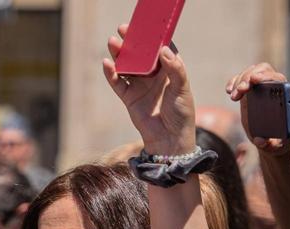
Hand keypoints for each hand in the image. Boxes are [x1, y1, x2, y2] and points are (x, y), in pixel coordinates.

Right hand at [101, 24, 196, 155]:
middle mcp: (153, 76)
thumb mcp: (182, 89)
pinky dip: (111, 74)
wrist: (170, 140)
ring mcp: (140, 86)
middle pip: (140, 55)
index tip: (145, 28)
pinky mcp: (130, 98)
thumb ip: (175, 69)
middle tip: (123, 29)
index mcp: (170, 70)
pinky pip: (118, 83)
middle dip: (131, 42)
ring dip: (119, 55)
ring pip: (127, 66)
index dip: (152, 38)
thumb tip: (163, 50)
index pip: (160, 49)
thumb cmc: (181, 114)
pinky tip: (107, 64)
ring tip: (112, 43)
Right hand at [226, 63, 289, 154]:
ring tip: (234, 95)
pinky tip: (229, 91)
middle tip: (241, 90)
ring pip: (254, 71)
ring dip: (241, 79)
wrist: (271, 139)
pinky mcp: (254, 88)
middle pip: (266, 72)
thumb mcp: (276, 147)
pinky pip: (244, 77)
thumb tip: (261, 141)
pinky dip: (235, 81)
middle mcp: (279, 89)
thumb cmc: (277, 142)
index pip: (281, 82)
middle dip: (251, 77)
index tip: (255, 81)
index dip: (269, 78)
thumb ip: (270, 146)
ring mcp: (266, 86)